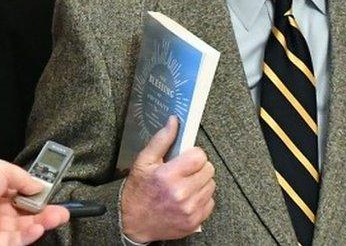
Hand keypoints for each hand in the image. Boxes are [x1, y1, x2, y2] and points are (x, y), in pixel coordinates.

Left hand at [0, 160, 69, 245]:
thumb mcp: (3, 170)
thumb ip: (24, 179)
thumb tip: (39, 185)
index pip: (22, 199)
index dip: (38, 199)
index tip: (51, 197)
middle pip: (25, 216)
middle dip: (45, 214)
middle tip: (60, 212)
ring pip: (22, 230)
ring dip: (41, 224)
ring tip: (55, 218)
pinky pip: (13, 242)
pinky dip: (28, 236)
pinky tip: (38, 228)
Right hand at [120, 116, 215, 241]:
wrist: (134, 224)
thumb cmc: (138, 192)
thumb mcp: (143, 162)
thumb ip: (161, 140)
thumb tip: (174, 121)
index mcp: (168, 176)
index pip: (200, 156)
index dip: (193, 154)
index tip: (185, 158)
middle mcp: (181, 193)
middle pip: (208, 170)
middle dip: (198, 168)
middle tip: (185, 172)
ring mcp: (189, 209)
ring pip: (211, 185)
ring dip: (201, 183)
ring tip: (185, 185)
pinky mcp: (195, 222)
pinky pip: (210, 202)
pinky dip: (201, 198)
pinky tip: (188, 198)